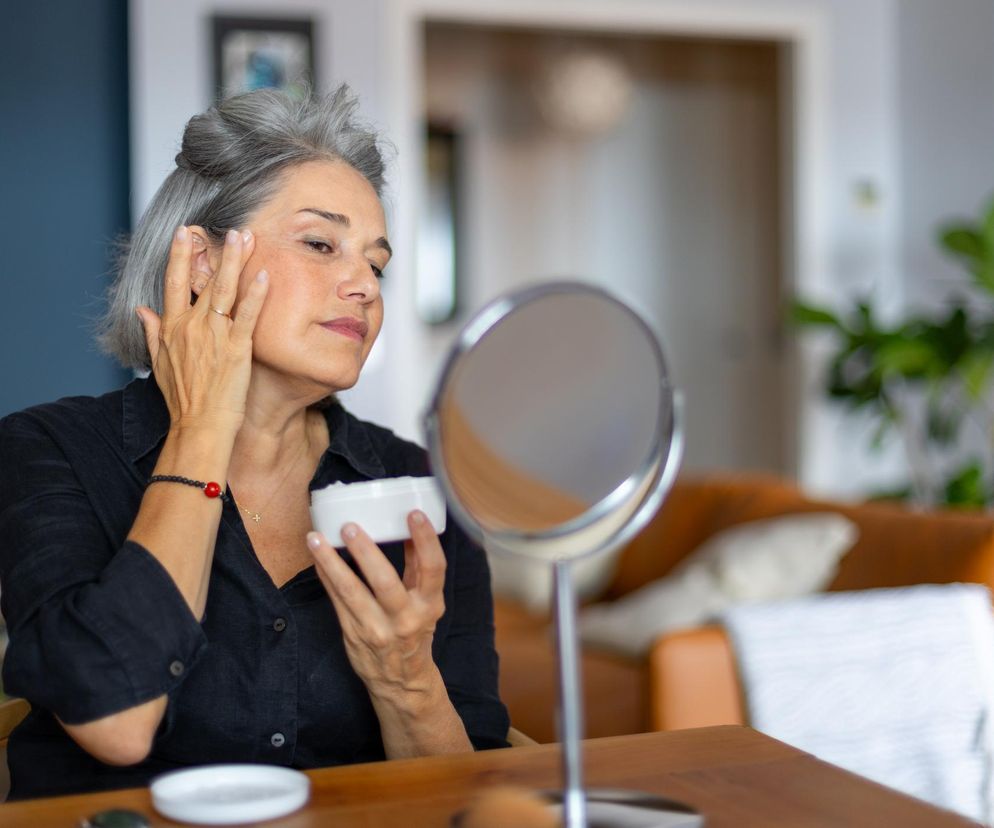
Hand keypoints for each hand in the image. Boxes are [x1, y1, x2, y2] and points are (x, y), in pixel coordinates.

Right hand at [136, 226, 269, 434]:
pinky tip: (264, 275)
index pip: (173, 282)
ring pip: (224, 290)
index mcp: (172, 328)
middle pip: (202, 280)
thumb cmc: (183, 401)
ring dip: (235, 261)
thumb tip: (142, 311)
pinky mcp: (236, 348)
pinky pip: (247, 315)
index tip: (185, 232)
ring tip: (246, 237)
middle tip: (231, 227)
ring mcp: (214, 336)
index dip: (179, 255)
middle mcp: (190, 327)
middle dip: (216, 251)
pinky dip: (256, 294)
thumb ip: (153, 333)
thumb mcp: (159, 364)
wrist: (198, 427)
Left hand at [307, 511, 446, 702]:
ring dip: (330, 562)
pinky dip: (326, 575)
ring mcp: (376, 628)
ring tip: (316, 538)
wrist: (401, 681)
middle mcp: (404, 618)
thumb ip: (418, 566)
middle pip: (385, 582)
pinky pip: (336, 600)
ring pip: (350, 592)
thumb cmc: (415, 632)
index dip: (425, 540)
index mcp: (429, 605)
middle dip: (365, 552)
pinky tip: (317, 557)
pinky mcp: (353, 633)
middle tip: (349, 526)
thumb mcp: (427, 602)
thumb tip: (407, 527)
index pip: (432, 569)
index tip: (413, 513)